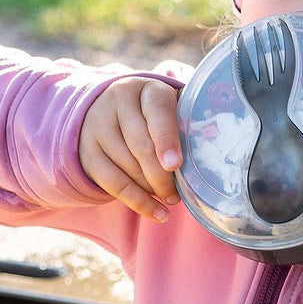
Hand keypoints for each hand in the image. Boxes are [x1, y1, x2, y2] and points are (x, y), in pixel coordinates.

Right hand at [79, 78, 182, 222]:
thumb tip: (215, 139)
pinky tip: (158, 213)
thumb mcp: (169, 105)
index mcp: (146, 89)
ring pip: (127, 167)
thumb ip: (190, 118)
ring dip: (152, 189)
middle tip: (178, 192)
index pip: (157, 112)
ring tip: (172, 198)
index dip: (167, 139)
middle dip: (162, 175)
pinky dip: (138, 202)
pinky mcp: (87, 153)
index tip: (175, 165)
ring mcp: (98, 127)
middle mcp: (117, 102)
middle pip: (141, 145)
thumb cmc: (152, 113)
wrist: (102, 109)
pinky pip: (114, 184)